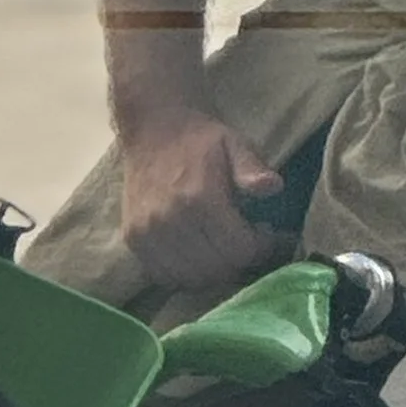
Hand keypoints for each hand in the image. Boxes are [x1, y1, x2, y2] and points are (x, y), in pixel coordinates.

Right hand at [117, 111, 287, 297]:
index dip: (260, 247)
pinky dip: (185, 275)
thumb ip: (252, 167)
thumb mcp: (234, 144)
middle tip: (247, 242)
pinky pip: (163, 276)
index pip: (238, 249)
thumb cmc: (199, 139)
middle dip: (240, 260)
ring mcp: (147, 233)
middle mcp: (169, 220)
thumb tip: (272, 187)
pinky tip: (198, 255)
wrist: (151, 128)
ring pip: (191, 278)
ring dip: (214, 271)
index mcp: (199, 198)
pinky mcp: (132, 239)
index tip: (264, 232)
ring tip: (223, 249)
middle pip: (217, 268)